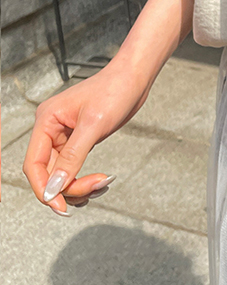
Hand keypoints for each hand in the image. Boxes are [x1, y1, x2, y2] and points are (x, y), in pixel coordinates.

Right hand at [22, 61, 151, 215]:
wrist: (135, 78)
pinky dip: (85, 180)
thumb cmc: (115, 90)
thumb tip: (54, 188)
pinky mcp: (78, 141)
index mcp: (46, 121)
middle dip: (70, 187)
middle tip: (97, 187)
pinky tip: (102, 180)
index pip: (33, 165)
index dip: (44, 189)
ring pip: (61, 175)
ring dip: (78, 187)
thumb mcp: (94, 125)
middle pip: (48, 173)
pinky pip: (73, 169)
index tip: (60, 207)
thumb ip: (72, 158)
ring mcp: (64, 137)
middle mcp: (51, 130)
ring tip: (103, 183)